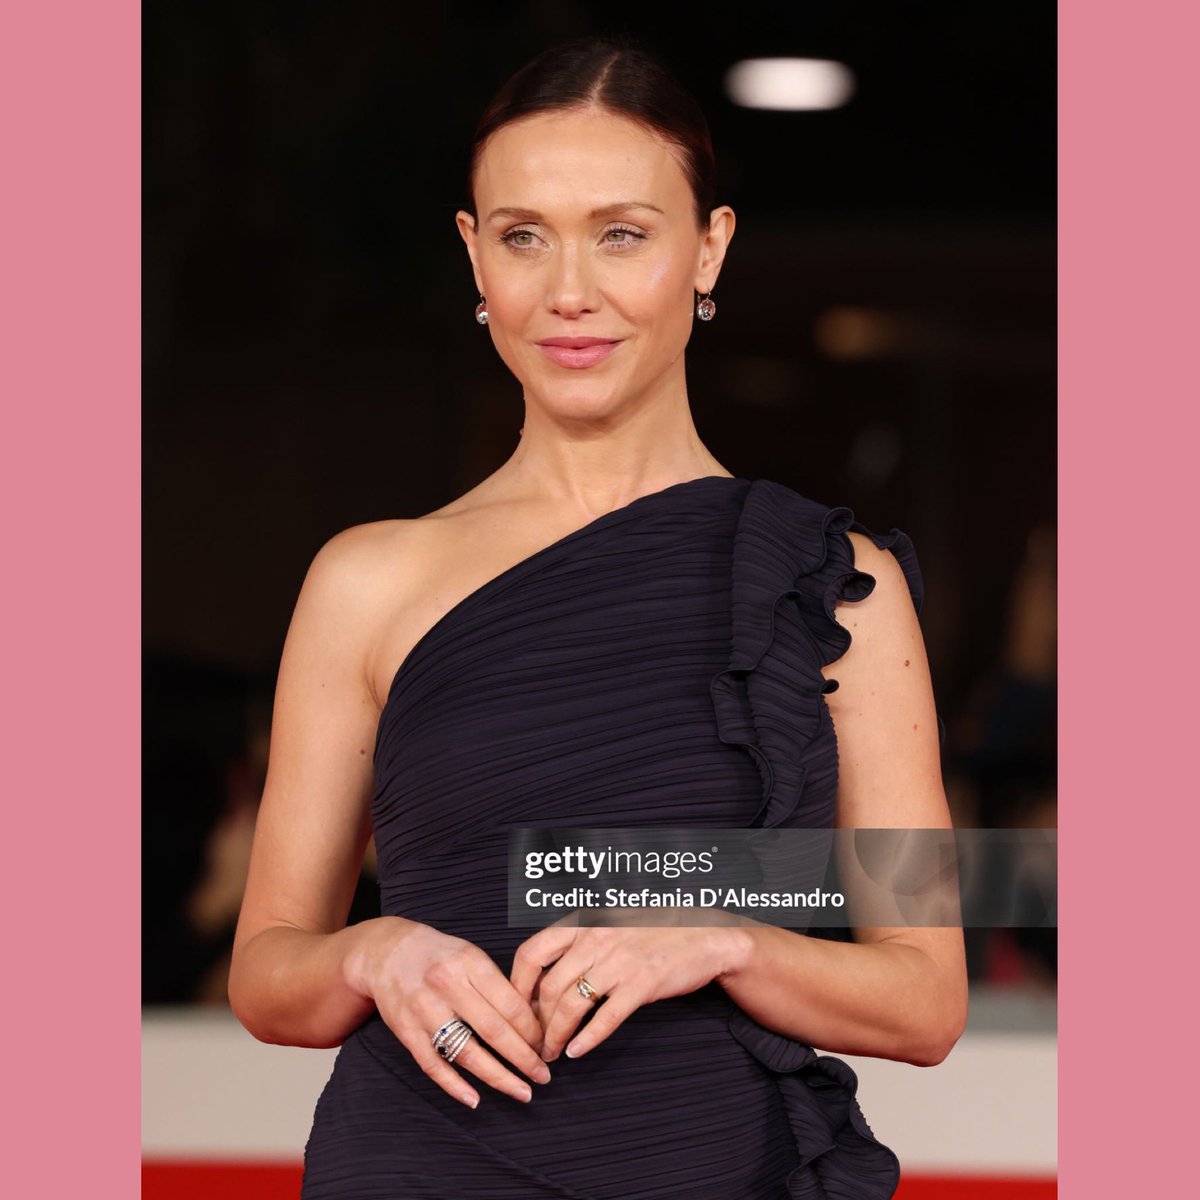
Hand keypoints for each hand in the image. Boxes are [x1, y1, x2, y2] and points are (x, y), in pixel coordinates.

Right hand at [350, 918, 551, 1108]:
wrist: (387, 952)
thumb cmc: (439, 954)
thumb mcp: (470, 955)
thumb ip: (496, 984)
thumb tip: (531, 1020)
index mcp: (469, 963)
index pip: (510, 1004)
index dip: (532, 1030)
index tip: (545, 1045)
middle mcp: (447, 986)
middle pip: (493, 1030)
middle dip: (523, 1058)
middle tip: (543, 1076)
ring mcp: (424, 1010)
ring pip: (466, 1052)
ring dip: (498, 1077)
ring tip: (522, 1091)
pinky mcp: (406, 1031)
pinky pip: (433, 1064)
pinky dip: (454, 1086)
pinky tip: (474, 1099)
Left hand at [509, 909, 745, 1062]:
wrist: (703, 936)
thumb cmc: (652, 932)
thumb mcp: (609, 924)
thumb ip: (577, 944)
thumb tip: (541, 979)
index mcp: (583, 922)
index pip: (532, 952)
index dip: (516, 985)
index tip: (513, 1009)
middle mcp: (596, 939)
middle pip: (548, 987)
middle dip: (535, 1022)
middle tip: (534, 1042)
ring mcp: (619, 961)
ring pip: (571, 1005)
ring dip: (556, 1036)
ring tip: (552, 1053)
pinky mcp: (641, 984)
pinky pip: (605, 1018)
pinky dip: (587, 1040)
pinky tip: (577, 1052)